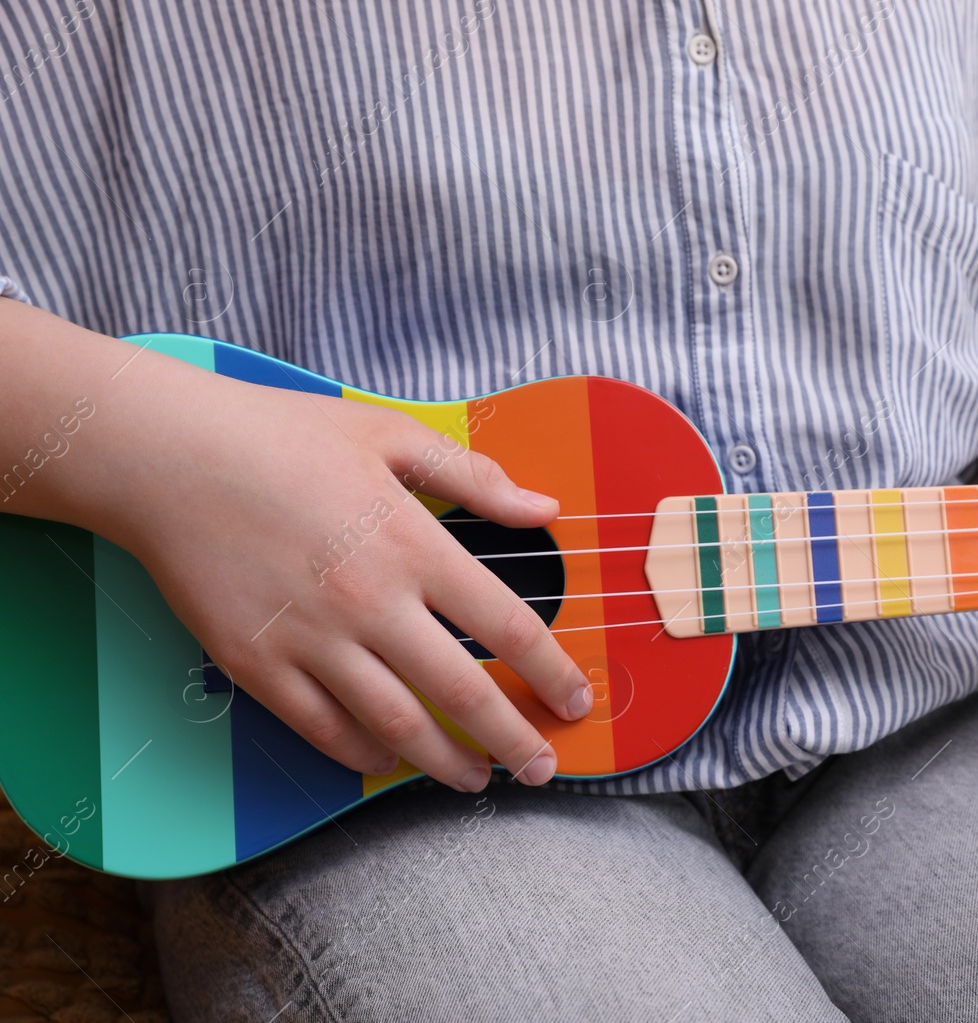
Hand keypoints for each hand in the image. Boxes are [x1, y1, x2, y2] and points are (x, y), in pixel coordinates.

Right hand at [22, 323, 589, 791]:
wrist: (167, 455)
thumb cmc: (281, 436)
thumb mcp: (391, 435)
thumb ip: (475, 477)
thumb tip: (546, 509)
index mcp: (413, 543)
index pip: (508, 625)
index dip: (551, 672)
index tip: (574, 700)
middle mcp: (371, 600)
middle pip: (464, 691)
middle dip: (514, 739)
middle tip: (541, 766)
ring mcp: (312, 639)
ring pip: (397, 725)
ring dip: (446, 762)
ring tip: (476, 778)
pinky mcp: (256, 664)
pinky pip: (323, 728)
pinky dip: (364, 753)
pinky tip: (389, 760)